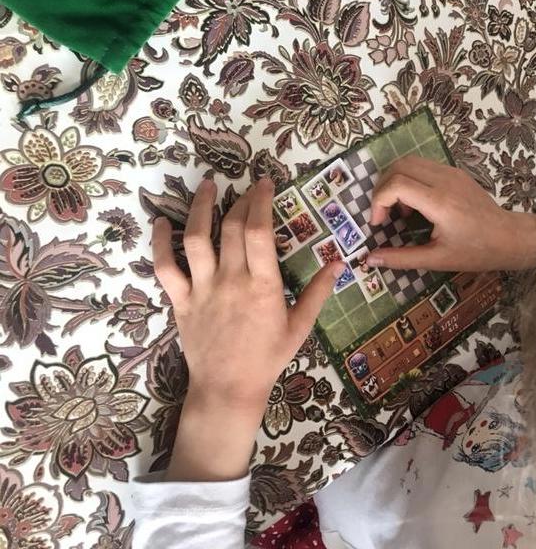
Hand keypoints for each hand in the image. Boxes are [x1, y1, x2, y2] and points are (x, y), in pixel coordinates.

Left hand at [152, 178, 342, 480]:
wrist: (228, 388)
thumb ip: (318, 293)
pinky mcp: (180, 301)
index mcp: (263, 286)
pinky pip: (165, 267)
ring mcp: (202, 289)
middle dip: (241, 199)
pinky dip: (160, 243)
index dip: (261, 202)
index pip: (260, 232)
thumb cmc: (268, 358)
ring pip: (197, 239)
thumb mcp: (300, 327)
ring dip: (200, 207)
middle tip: (248, 188)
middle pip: (233, 228)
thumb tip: (339, 263)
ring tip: (207, 186)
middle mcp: (231, 281)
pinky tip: (162, 222)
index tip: (266, 184)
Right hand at [366, 156, 535, 271]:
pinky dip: (408, 180)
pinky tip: (415, 205)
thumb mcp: (437, 260)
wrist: (510, 237)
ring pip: (409, 162)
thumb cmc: (476, 252)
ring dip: (394, 182)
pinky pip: (422, 166)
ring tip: (398, 210)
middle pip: (398, 166)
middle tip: (382, 215)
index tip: (378, 223)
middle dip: (382, 188)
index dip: (378, 201)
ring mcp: (451, 172)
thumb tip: (370, 259)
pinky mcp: (455, 172)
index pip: (396, 184)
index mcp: (439, 202)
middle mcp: (444, 180)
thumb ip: (401, 258)